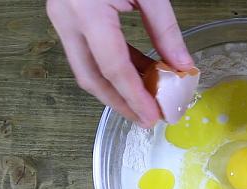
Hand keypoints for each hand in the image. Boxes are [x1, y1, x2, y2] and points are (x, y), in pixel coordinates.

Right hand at [47, 0, 193, 127]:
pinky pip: (88, 53)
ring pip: (87, 69)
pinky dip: (113, 68)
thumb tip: (184, 67)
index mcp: (87, 10)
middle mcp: (67, 18)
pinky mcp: (66, 16)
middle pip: (92, 78)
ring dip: (117, 90)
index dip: (135, 97)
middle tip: (147, 120)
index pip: (113, 67)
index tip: (154, 117)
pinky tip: (137, 77)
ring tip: (146, 103)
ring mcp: (62, 18)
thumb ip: (166, 31)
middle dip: (121, 104)